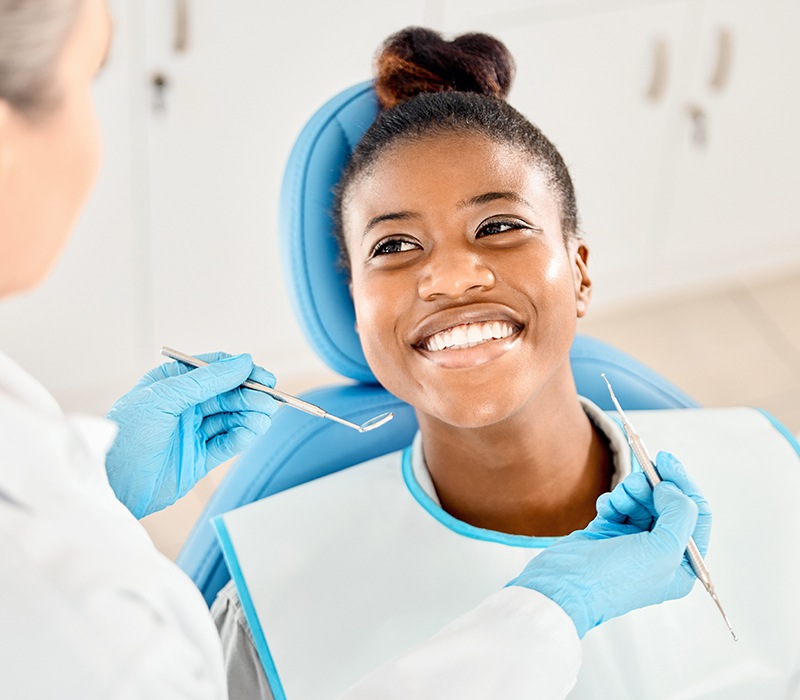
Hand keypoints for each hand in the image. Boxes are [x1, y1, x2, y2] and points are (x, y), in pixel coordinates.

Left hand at [105, 352, 278, 518]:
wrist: (112, 485)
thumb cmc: (126, 436)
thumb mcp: (164, 397)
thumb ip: (206, 380)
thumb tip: (241, 362)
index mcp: (171, 383)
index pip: (214, 370)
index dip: (240, 371)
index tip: (262, 376)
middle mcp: (184, 405)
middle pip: (227, 394)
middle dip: (249, 395)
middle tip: (268, 400)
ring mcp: (193, 432)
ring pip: (231, 418)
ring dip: (249, 416)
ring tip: (263, 418)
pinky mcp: (200, 458)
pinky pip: (228, 443)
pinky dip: (242, 436)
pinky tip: (251, 431)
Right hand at [508, 452, 710, 637]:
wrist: (565, 585)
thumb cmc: (615, 579)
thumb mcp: (663, 549)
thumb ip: (680, 514)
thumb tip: (672, 487)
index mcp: (682, 565)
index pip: (696, 516)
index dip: (684, 485)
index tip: (666, 461)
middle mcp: (660, 553)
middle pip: (666, 504)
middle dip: (652, 489)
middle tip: (636, 483)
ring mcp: (633, 542)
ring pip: (641, 501)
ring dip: (630, 494)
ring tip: (618, 501)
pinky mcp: (608, 533)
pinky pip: (619, 505)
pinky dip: (613, 501)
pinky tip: (606, 508)